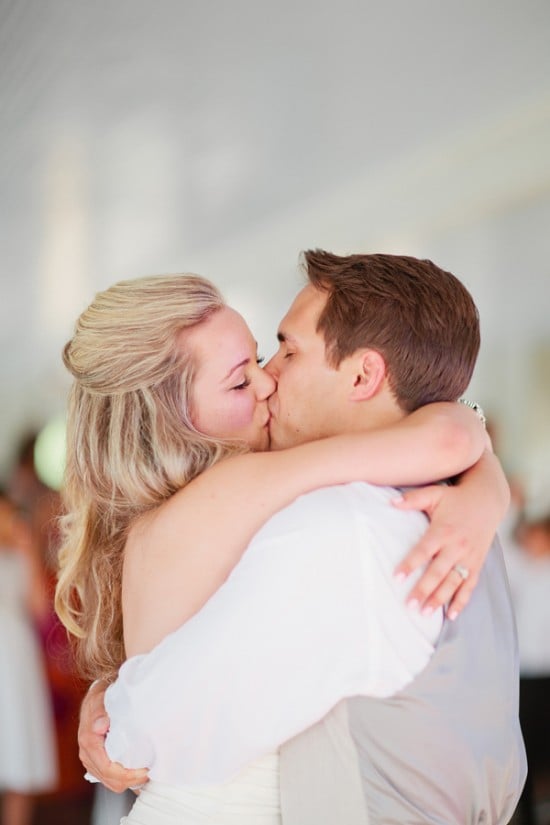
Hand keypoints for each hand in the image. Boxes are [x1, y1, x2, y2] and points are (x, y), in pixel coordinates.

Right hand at [79, 681, 148, 792]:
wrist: (97, 696)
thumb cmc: (101, 696)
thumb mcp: (100, 697)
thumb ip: (99, 710)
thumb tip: (100, 726)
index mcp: (88, 741)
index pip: (107, 769)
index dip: (127, 775)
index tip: (145, 770)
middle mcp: (87, 753)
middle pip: (110, 779)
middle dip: (131, 780)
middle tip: (150, 772)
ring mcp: (91, 759)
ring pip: (110, 782)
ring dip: (129, 781)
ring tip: (146, 772)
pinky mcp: (96, 761)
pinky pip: (109, 778)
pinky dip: (124, 779)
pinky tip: (136, 771)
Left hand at [393, 484, 494, 619]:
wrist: (487, 499)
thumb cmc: (456, 498)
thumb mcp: (434, 493)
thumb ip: (413, 499)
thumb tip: (391, 503)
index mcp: (443, 530)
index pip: (424, 550)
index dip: (411, 564)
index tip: (397, 577)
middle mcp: (457, 546)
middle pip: (438, 572)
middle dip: (424, 589)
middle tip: (410, 605)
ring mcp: (469, 557)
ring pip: (454, 582)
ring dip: (440, 599)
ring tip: (425, 613)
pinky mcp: (477, 563)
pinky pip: (470, 585)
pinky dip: (462, 600)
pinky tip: (451, 615)